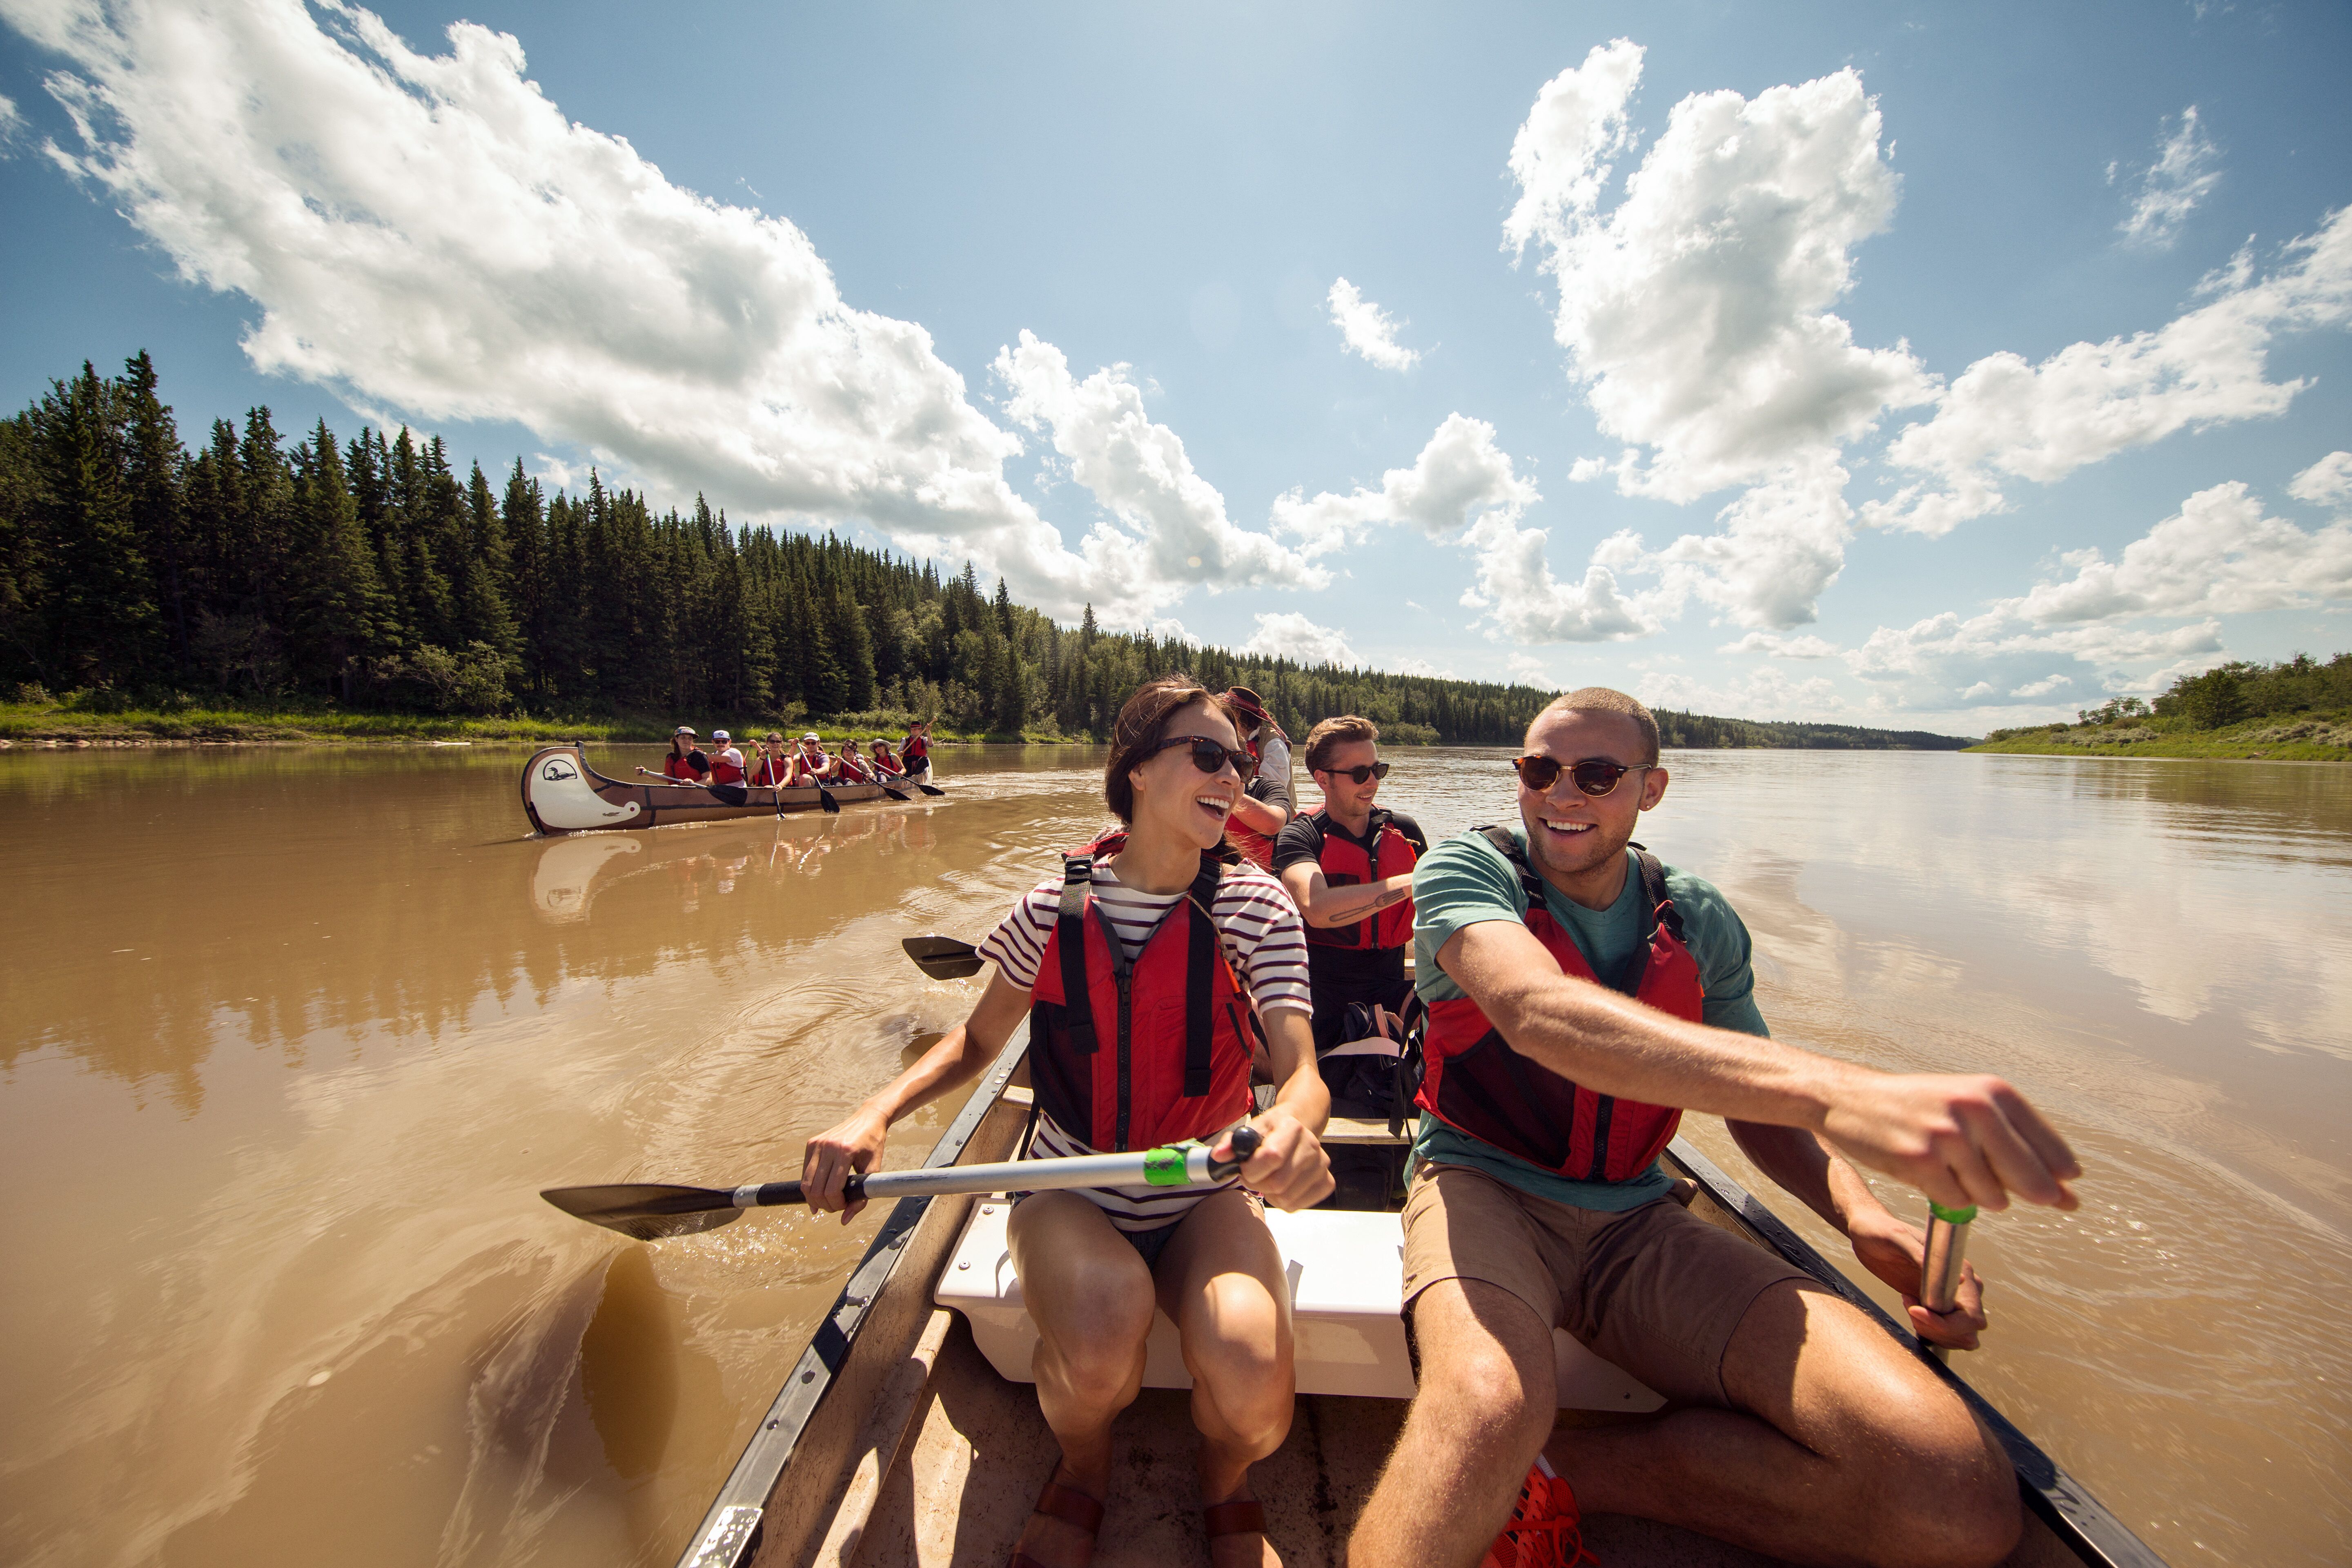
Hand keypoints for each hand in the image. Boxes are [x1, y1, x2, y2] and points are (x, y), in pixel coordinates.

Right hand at [801, 1105, 889, 1223]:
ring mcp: (817, 1143)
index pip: (832, 1190)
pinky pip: (805, 1173)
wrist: (868, 1118)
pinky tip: (820, 1192)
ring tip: (828, 1201)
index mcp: (845, 1151)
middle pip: (816, 1190)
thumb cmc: (873, 1145)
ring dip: (815, 1199)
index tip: (844, 1206)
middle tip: (836, 1206)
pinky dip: (810, 1186)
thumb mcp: (873, 1170)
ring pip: (806, 1183)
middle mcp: (828, 1146)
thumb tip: (844, 1220)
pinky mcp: (811, 1143)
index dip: (836, 1205)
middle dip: (825, 1205)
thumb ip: (861, 1197)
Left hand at [1215, 1107, 1331, 1211]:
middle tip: (1253, 1176)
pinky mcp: (1326, 1183)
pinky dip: (1283, 1202)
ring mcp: (1321, 1166)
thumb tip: (1219, 1156)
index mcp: (1292, 1127)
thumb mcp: (1250, 1130)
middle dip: (1258, 1184)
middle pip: (1278, 1183)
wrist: (1298, 1131)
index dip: (1251, 1169)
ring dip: (1269, 1194)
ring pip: (1286, 1198)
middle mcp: (1312, 1146)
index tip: (1244, 1167)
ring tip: (1268, 1179)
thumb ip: (1232, 1143)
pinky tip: (1282, 1186)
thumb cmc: (1271, 1132)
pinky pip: (1297, 1206)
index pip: (1271, 1157)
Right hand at [1819, 1070, 2080, 1212]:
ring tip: (1948, 1167)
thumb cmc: (1918, 1108)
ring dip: (1976, 1194)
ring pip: (1994, 1197)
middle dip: (2018, 1193)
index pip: (2054, 1153)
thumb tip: (2071, 1198)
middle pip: (2033, 1182)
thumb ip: (2022, 1150)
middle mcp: (1977, 1109)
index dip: (2054, 1177)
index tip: (2048, 1185)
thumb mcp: (1972, 1110)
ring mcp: (1949, 1135)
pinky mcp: (1921, 1160)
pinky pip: (1956, 1202)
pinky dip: (1945, 1197)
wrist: (1851, 1099)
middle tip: (1986, 1176)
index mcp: (1995, 1092)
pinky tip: (1925, 1172)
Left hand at [1848, 1210, 1986, 1351]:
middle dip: (1940, 1329)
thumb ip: (1924, 1257)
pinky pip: (1944, 1331)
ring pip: (1960, 1334)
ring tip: (1910, 1308)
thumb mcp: (1898, 1239)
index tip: (1915, 1310)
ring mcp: (1948, 1296)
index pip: (1971, 1312)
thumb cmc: (1881, 1230)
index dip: (1947, 1322)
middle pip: (1969, 1327)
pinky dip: (1930, 1331)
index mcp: (1959, 1268)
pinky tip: (1911, 1312)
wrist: (1868, 1232)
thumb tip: (1960, 1279)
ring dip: (1935, 1332)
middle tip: (1911, 1311)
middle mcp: (1960, 1285)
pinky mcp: (1933, 1303)